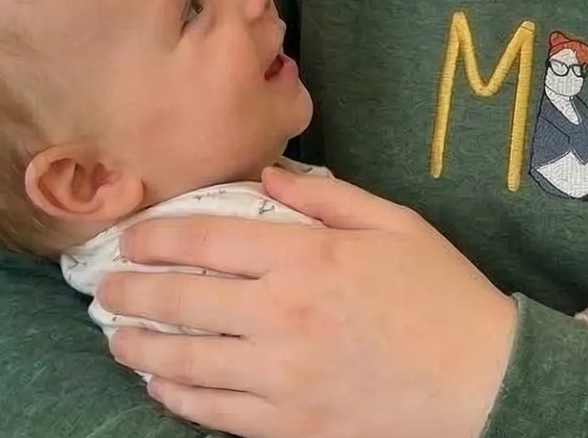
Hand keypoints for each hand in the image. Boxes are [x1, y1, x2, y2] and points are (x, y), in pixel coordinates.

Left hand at [98, 168, 516, 437]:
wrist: (482, 380)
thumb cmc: (441, 292)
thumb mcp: (394, 222)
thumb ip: (326, 197)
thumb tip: (269, 175)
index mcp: (308, 258)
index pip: (209, 240)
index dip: (159, 236)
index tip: (131, 236)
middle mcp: (283, 315)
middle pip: (183, 300)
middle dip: (133, 291)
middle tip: (104, 287)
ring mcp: (281, 378)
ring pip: (185, 362)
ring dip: (141, 347)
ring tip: (117, 337)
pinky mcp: (288, 427)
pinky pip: (214, 413)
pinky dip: (176, 398)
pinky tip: (160, 385)